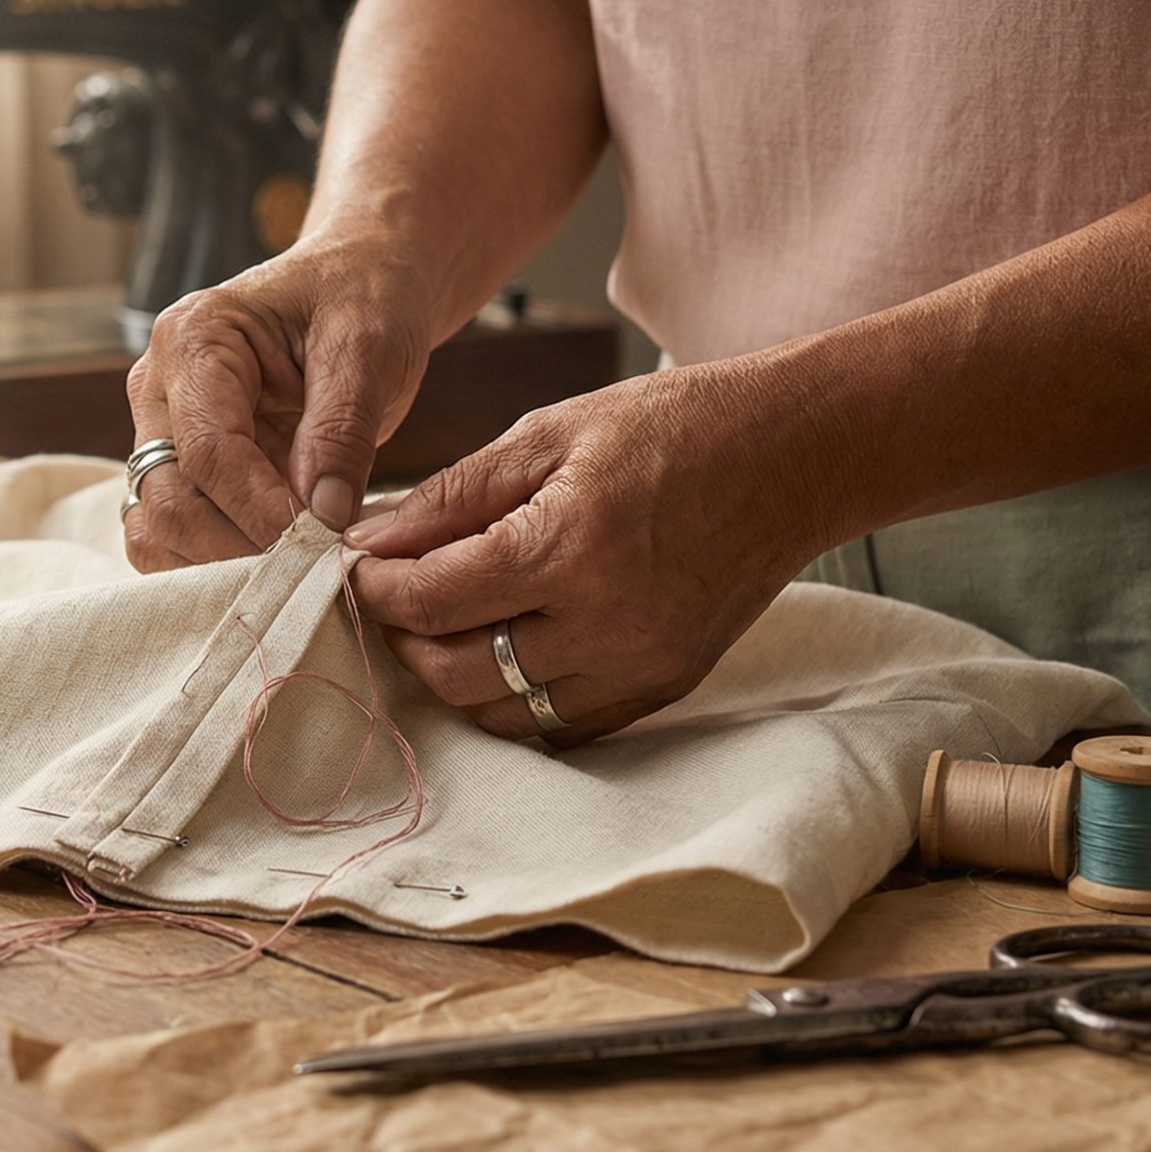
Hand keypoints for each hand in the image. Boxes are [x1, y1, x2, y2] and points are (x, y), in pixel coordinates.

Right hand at [122, 242, 436, 570]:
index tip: (320, 547)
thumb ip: (342, 429)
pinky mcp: (181, 472)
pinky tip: (277, 570)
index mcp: (194, 340)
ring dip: (220, 567)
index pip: (207, 450)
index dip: (260, 510)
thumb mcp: (369, 347)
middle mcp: (158, 390)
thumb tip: (323, 519)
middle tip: (312, 573)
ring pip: (156, 529)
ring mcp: (161, 435)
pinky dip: (216, 567)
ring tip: (297, 576)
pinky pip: (174, 538)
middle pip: (167, 499)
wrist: (356, 287)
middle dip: (237, 549)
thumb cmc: (362, 300)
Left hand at [345, 364, 851, 746]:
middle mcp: (603, 624)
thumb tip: (370, 541)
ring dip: (454, 675)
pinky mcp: (662, 687)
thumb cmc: (669, 428)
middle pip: (455, 672)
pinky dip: (516, 697)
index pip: (431, 599)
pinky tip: (505, 649)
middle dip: (404, 637)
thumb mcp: (548, 434)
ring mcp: (638, 666)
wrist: (796, 457)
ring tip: (446, 622)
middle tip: (392, 597)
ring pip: (503, 712)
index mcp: (566, 547)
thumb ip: (451, 496)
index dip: (374, 588)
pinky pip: (561, 724)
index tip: (354, 568)